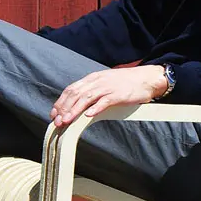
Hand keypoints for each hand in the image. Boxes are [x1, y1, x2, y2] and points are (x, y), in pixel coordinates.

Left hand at [50, 65, 167, 126]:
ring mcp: (107, 87)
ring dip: (74, 110)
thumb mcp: (105, 84)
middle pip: (75, 94)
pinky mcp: (118, 95)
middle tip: (57, 122)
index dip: (61, 102)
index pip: (71, 89)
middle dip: (64, 108)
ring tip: (67, 121)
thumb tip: (78, 104)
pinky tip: (88, 115)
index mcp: (92, 79)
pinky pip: (104, 102)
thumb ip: (92, 91)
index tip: (53, 114)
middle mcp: (97, 81)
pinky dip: (95, 108)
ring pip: (86, 98)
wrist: (146, 78)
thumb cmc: (126, 83)